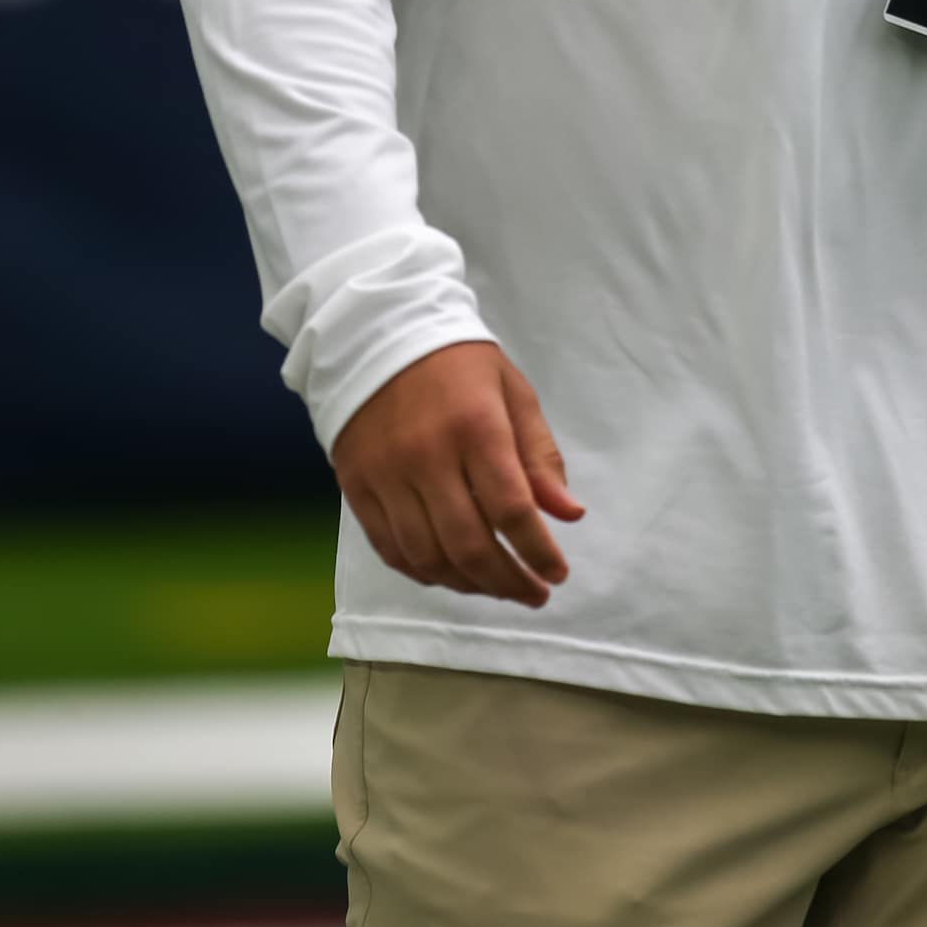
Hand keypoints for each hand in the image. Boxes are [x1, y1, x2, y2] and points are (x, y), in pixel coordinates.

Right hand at [331, 342, 585, 607]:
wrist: (380, 333)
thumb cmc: (460, 363)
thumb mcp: (513, 393)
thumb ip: (540, 455)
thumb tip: (568, 515)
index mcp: (476, 427)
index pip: (511, 509)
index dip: (537, 552)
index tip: (556, 574)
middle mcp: (428, 456)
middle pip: (469, 545)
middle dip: (507, 581)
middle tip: (532, 594)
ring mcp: (387, 475)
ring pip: (429, 556)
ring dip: (468, 585)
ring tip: (496, 587)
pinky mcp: (357, 486)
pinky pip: (391, 549)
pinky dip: (423, 573)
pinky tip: (450, 576)